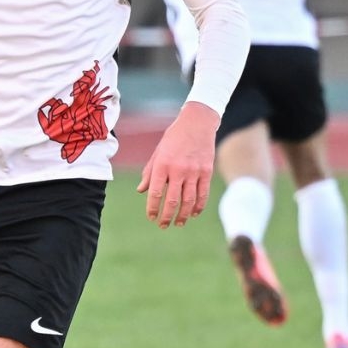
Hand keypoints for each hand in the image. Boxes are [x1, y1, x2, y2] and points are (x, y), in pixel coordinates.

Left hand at [137, 101, 219, 229]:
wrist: (197, 123)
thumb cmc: (174, 137)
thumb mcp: (158, 152)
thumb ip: (150, 172)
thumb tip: (141, 191)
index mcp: (163, 164)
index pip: (156, 193)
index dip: (153, 208)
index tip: (151, 217)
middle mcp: (178, 169)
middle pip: (172, 200)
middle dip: (167, 216)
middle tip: (163, 225)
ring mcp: (194, 171)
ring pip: (189, 201)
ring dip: (183, 215)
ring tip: (179, 223)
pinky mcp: (207, 172)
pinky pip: (203, 194)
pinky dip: (198, 206)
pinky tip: (194, 213)